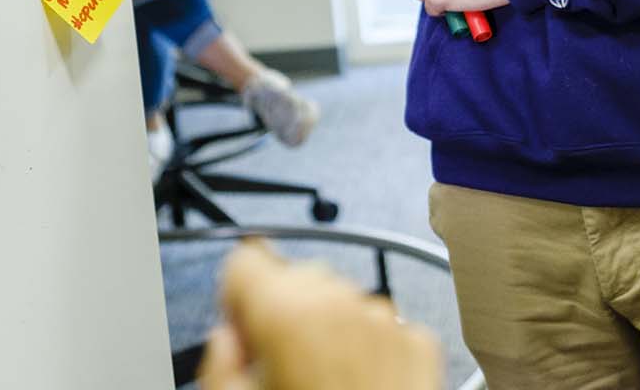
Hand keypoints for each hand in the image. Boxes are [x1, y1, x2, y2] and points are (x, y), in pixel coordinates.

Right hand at [198, 241, 441, 389]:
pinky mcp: (419, 345)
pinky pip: (379, 330)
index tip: (242, 329)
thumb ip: (220, 364)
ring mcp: (386, 323)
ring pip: (341, 303)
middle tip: (279, 368)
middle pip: (297, 278)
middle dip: (284, 313)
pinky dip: (368, 352)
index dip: (237, 298)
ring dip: (328, 332)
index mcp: (288, 314)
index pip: (245, 261)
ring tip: (324, 387)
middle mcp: (341, 306)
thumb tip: (227, 344)